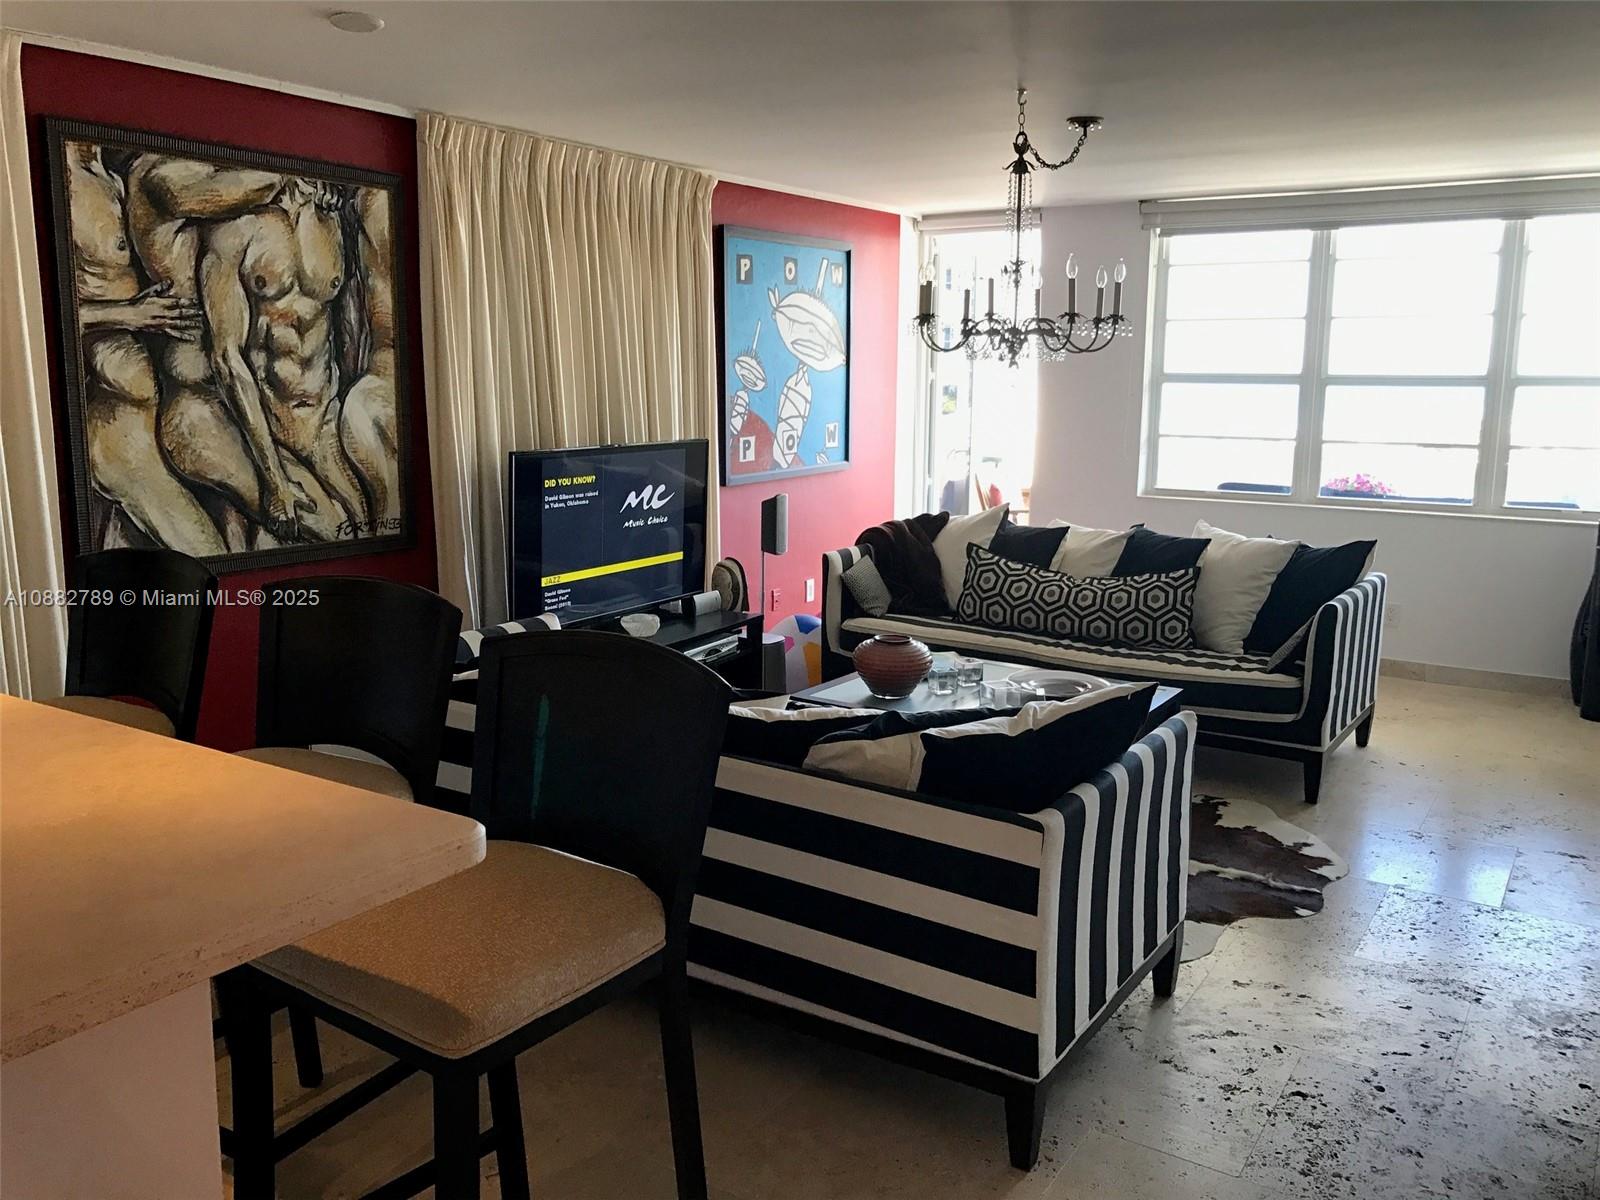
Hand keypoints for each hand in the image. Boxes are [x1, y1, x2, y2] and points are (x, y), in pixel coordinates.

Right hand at [86, 283, 202, 339]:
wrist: (127, 315)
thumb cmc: (138, 302)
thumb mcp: (149, 292)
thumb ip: (161, 287)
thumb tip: (170, 281)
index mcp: (161, 302)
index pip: (178, 302)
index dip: (188, 302)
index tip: (197, 301)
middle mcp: (163, 313)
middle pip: (181, 312)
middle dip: (192, 312)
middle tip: (202, 312)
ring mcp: (163, 322)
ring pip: (180, 323)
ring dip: (191, 323)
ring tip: (201, 324)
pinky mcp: (161, 330)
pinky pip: (174, 334)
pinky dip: (183, 336)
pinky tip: (192, 338)